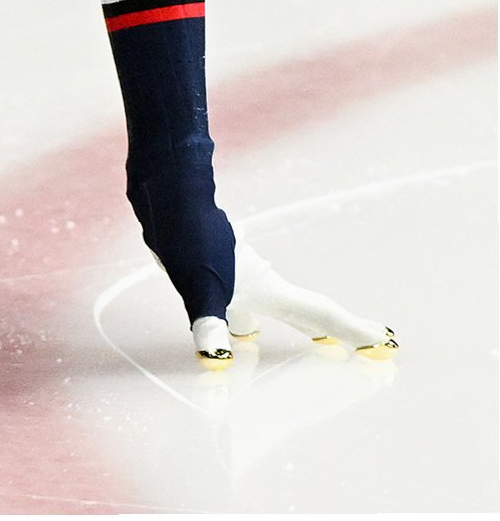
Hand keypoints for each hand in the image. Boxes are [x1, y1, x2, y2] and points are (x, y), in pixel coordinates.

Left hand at [191, 240, 396, 368]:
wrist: (167, 194)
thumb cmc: (187, 238)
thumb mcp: (198, 285)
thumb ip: (210, 324)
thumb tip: (214, 359)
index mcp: (267, 288)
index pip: (319, 313)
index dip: (352, 329)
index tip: (386, 340)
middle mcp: (260, 280)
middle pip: (304, 309)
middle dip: (329, 329)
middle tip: (358, 341)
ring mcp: (239, 270)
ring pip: (274, 303)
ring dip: (292, 321)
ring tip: (303, 338)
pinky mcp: (216, 264)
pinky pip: (246, 297)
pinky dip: (252, 314)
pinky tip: (240, 319)